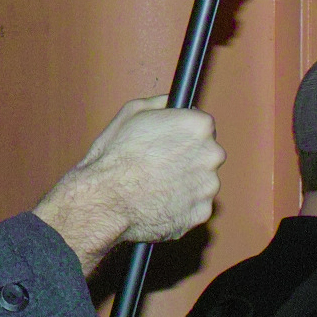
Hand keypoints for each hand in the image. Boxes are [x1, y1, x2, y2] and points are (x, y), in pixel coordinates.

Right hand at [32, 99, 224, 270]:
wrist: (106, 199)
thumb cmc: (115, 158)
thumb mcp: (132, 113)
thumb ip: (159, 104)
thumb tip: (169, 104)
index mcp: (198, 127)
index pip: (202, 125)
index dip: (182, 133)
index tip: (170, 141)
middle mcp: (210, 155)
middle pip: (205, 153)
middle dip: (187, 158)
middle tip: (160, 165)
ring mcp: (208, 187)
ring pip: (201, 182)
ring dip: (185, 183)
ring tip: (156, 185)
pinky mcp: (201, 213)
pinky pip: (195, 206)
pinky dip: (181, 206)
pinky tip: (159, 201)